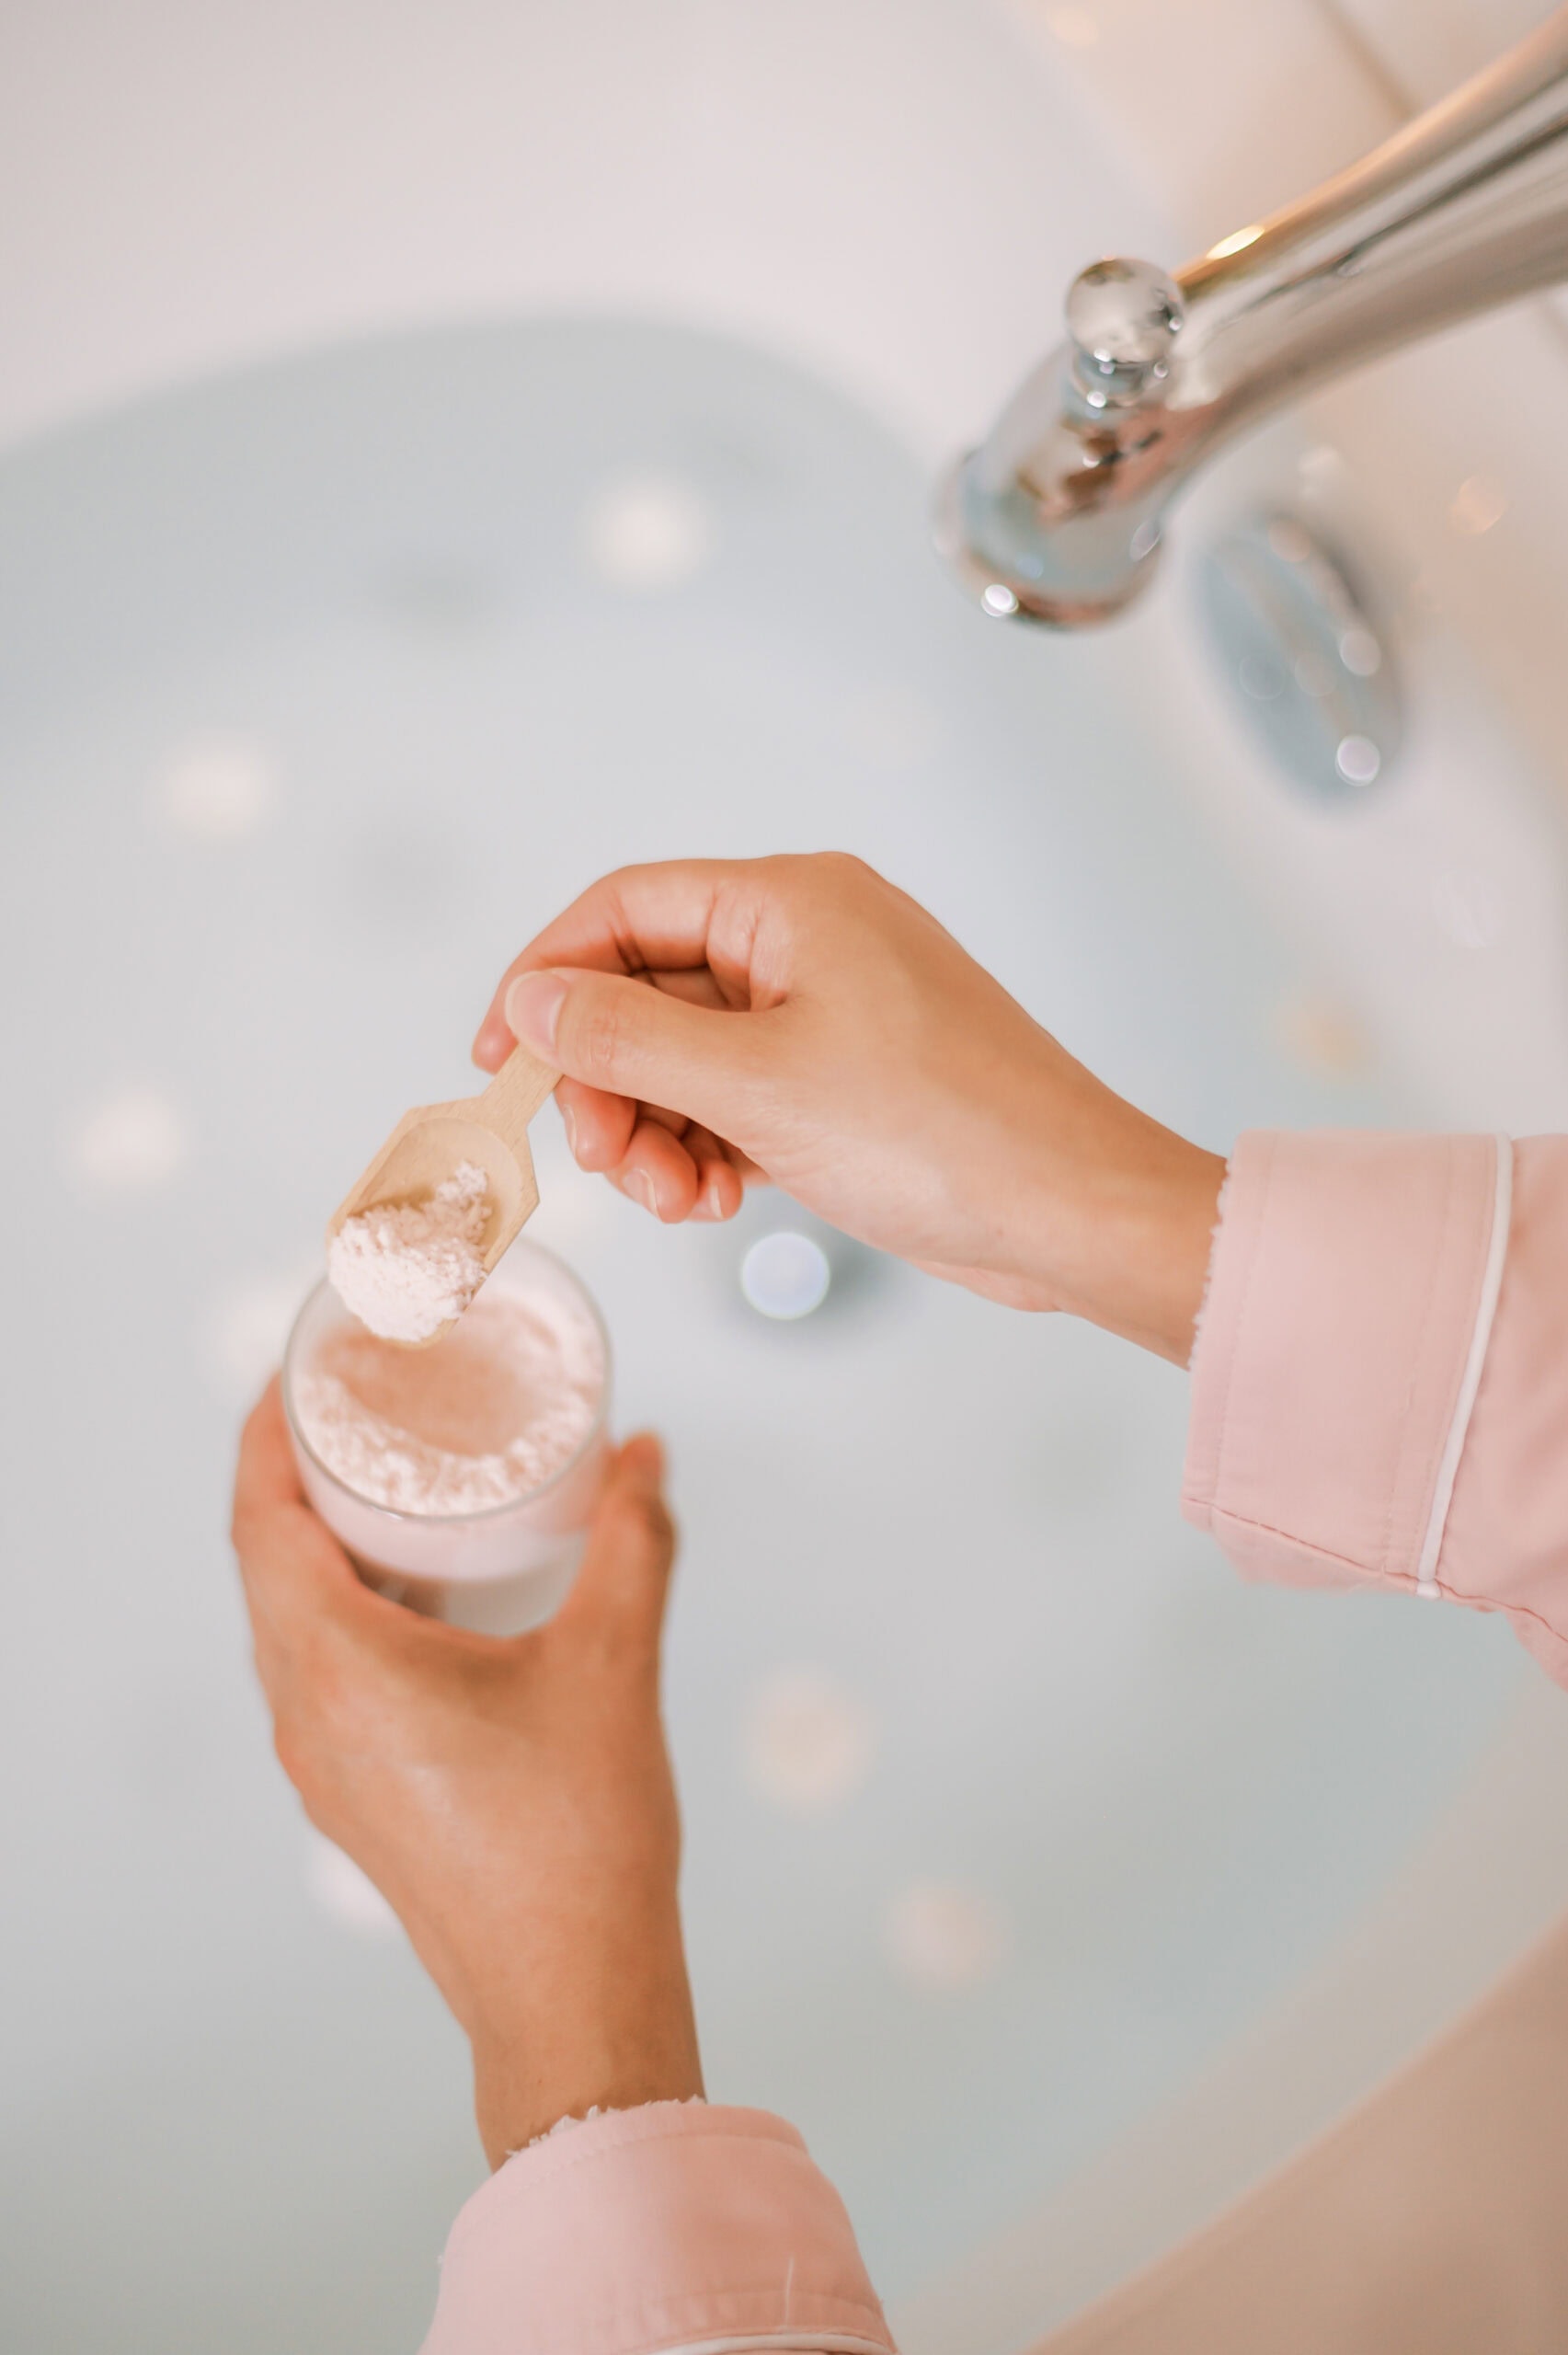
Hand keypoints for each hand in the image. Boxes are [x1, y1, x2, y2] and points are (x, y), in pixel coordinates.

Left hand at [231, 1387, 702, 2166]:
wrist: (570, 1990)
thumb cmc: (578, 1835)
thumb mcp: (614, 1659)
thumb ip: (635, 1539)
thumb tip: (643, 1453)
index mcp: (340, 1665)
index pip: (259, 1522)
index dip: (262, 1438)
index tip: (291, 1377)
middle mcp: (308, 1714)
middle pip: (264, 1567)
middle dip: (293, 1480)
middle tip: (345, 1413)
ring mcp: (326, 1766)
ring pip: (290, 1627)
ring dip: (321, 1550)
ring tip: (383, 1490)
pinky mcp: (358, 1798)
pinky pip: (323, 1676)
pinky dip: (349, 1614)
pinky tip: (421, 1598)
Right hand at [473, 853, 1222, 1362]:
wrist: (1070, 1212)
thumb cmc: (938, 1132)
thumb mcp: (756, 1084)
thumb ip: (628, 1036)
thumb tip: (531, 1000)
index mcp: (790, 902)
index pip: (622, 909)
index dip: (546, 980)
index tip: (499, 1064)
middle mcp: (806, 942)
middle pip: (645, 991)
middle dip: (611, 1085)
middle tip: (610, 1168)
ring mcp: (827, 1014)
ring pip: (685, 1059)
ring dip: (658, 1133)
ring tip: (681, 1202)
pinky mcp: (843, 1082)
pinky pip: (735, 1101)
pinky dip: (709, 1149)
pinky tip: (720, 1201)